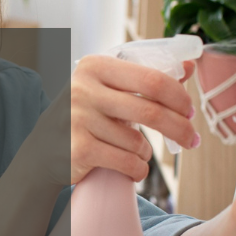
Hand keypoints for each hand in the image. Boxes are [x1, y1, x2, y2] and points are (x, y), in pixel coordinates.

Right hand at [24, 55, 197, 186]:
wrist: (44, 149)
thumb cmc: (87, 115)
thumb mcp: (110, 89)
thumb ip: (147, 78)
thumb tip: (190, 66)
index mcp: (95, 66)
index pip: (152, 79)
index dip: (178, 97)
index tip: (189, 111)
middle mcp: (83, 89)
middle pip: (150, 110)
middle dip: (179, 128)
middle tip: (191, 139)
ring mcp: (78, 120)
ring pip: (138, 142)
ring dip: (147, 152)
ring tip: (139, 153)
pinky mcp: (79, 149)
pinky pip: (127, 162)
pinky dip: (138, 169)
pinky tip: (134, 167)